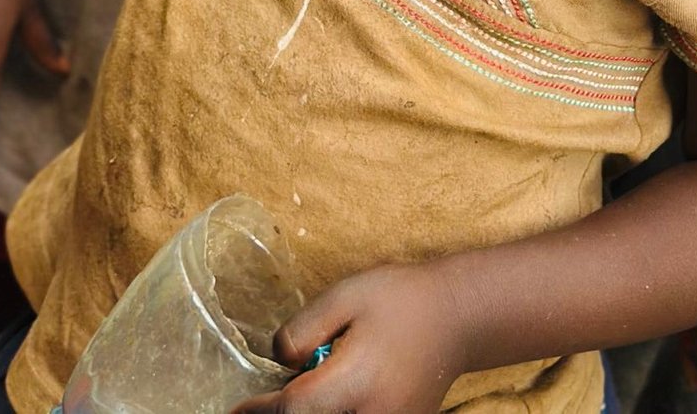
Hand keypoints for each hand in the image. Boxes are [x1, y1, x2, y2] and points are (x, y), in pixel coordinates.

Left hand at [234, 260, 467, 412]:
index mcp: (355, 382)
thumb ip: (305, 328)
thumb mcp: (348, 294)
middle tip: (273, 397)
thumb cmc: (402, 299)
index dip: (258, 413)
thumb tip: (279, 362)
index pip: (292, 411)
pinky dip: (335, 413)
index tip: (237, 409)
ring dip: (314, 412)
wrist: (459, 316)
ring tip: (312, 387)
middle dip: (289, 412)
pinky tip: (336, 393)